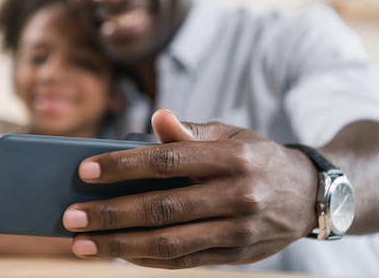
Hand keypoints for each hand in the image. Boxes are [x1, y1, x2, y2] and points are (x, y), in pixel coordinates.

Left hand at [62, 109, 317, 268]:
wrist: (308, 195)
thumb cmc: (255, 157)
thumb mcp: (231, 134)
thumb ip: (191, 131)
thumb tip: (156, 118)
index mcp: (233, 158)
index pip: (167, 161)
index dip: (123, 166)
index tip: (84, 171)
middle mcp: (237, 196)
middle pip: (162, 208)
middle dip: (111, 213)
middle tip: (70, 215)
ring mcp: (238, 230)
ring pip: (169, 242)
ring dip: (120, 245)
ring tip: (81, 243)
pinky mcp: (235, 255)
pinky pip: (184, 261)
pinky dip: (147, 259)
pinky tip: (118, 253)